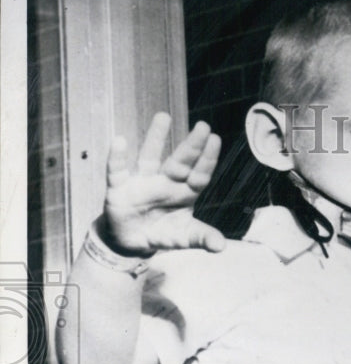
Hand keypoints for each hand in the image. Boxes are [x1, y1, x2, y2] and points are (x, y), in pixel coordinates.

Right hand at [101, 112, 225, 255]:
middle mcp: (165, 183)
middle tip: (203, 126)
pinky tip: (119, 141)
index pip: (199, 175)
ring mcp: (142, 182)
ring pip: (149, 157)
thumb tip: (221, 246)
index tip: (215, 139)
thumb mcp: (184, 238)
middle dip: (191, 146)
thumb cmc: (163, 232)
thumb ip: (202, 238)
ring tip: (164, 117)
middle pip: (180, 162)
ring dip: (155, 138)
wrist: (133, 242)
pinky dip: (117, 157)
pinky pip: (117, 171)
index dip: (207, 160)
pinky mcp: (119, 189)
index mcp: (184, 194)